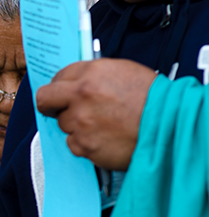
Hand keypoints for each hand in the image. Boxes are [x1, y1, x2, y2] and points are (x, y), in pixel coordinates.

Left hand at [36, 59, 156, 169]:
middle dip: (50, 104)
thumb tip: (76, 81)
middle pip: (45, 99)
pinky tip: (105, 138)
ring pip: (64, 123)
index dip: (60, 85)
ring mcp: (80, 121)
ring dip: (77, 125)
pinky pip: (74, 143)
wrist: (170, 127)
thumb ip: (95, 76)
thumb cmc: (154, 100)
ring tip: (103, 125)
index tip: (62, 91)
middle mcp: (81, 96)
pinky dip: (86, 143)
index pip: (59, 76)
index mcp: (92, 73)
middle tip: (58, 108)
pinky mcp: (84, 144)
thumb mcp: (125, 73)